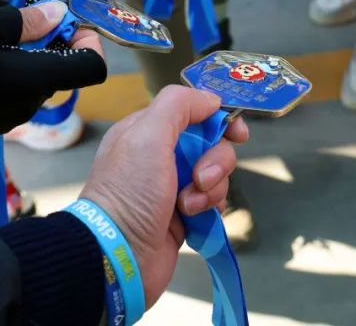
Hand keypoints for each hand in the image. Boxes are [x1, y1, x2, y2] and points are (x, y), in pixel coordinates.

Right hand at [0, 1, 107, 136]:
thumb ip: (27, 20)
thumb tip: (58, 14)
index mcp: (35, 80)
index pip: (91, 69)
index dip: (91, 43)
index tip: (74, 23)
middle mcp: (28, 105)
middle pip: (61, 73)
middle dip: (55, 44)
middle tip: (32, 18)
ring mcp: (7, 119)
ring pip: (35, 83)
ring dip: (31, 58)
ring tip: (1, 35)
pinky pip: (13, 96)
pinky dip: (11, 74)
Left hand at [79, 85, 248, 306]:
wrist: (119, 255)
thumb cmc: (130, 191)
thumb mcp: (147, 134)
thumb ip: (179, 105)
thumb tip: (212, 100)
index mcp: (146, 131)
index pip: (193, 112)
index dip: (218, 119)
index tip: (237, 133)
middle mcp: (160, 156)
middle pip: (211, 143)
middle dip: (215, 160)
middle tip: (199, 177)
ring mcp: (173, 186)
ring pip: (216, 173)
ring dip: (211, 187)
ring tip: (189, 205)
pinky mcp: (184, 214)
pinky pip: (213, 200)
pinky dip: (210, 206)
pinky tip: (195, 216)